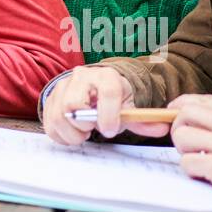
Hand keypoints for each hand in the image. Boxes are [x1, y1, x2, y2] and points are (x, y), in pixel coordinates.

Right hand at [42, 66, 171, 144]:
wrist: (92, 86)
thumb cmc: (112, 99)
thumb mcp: (128, 107)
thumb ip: (143, 120)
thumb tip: (162, 128)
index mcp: (106, 76)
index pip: (108, 92)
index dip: (109, 115)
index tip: (110, 130)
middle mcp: (82, 77)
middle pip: (74, 104)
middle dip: (85, 125)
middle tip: (93, 130)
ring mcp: (62, 85)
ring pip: (59, 115)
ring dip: (72, 133)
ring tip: (84, 133)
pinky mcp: (50, 98)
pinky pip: (49, 122)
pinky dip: (61, 134)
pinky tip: (73, 133)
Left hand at [168, 94, 211, 210]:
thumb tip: (200, 115)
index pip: (203, 99)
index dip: (182, 104)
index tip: (173, 112)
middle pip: (186, 112)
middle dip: (178, 127)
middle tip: (186, 143)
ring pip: (181, 136)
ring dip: (184, 151)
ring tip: (198, 160)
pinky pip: (187, 162)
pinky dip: (191, 170)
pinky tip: (205, 175)